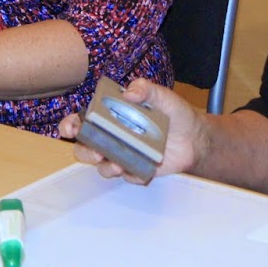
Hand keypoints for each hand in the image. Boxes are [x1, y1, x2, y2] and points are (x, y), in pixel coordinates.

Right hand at [56, 77, 204, 183]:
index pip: (82, 121)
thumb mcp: (162, 96)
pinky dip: (131, 175)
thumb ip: (146, 90)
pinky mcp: (136, 170)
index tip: (70, 128)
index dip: (71, 125)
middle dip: (85, 150)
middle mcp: (112, 136)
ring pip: (102, 166)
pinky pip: (127, 177)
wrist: (196, 138)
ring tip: (117, 165)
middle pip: (85, 147)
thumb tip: (129, 92)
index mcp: (111, 115)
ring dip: (105, 167)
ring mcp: (122, 155)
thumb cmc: (175, 113)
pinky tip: (139, 170)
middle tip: (96, 150)